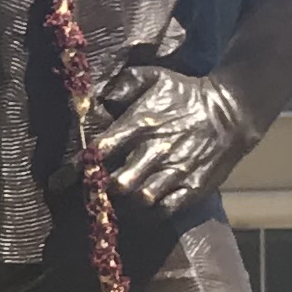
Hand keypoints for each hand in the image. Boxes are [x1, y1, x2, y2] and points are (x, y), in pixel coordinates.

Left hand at [89, 66, 257, 210]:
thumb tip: (100, 99)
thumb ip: (123, 84)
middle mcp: (156, 151)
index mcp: (140, 124)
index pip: (100, 151)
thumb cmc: (187, 93)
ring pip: (141, 200)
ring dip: (124, 205)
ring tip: (116, 203)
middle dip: (100, 191)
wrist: (232, 110)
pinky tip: (141, 210)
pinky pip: (165, 210)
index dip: (75, 169)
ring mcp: (176, 171)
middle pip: (118, 184)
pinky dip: (149, 215)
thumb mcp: (154, 76)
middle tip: (92, 193)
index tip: (59, 180)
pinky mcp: (193, 187)